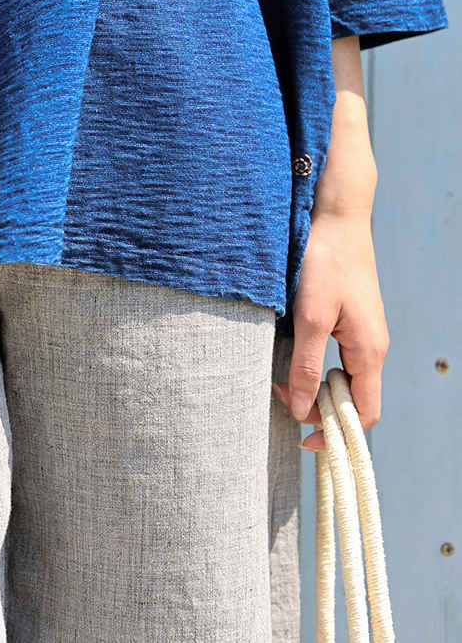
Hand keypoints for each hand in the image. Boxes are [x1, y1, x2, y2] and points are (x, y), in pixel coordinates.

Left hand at [272, 208, 389, 450]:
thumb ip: (305, 365)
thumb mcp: (310, 316)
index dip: (338, 433)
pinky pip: (337, 355)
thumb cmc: (325, 260)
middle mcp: (371, 345)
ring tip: (281, 382)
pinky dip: (315, 365)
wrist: (335, 214)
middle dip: (320, 410)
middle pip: (353, 399)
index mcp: (369, 351)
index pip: (364, 414)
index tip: (304, 438)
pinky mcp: (348, 316)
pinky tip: (291, 357)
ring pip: (343, 377)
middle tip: (281, 400)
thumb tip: (299, 410)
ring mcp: (361, 331)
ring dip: (314, 386)